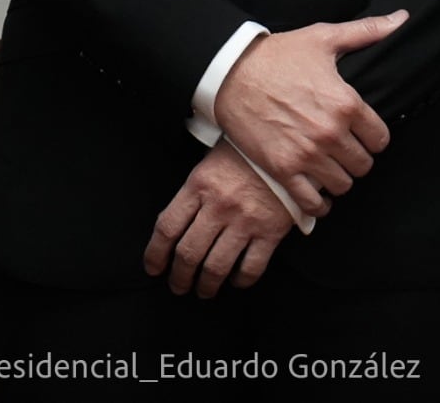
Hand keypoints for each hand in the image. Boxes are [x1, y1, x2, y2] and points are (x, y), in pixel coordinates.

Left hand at [142, 142, 293, 297]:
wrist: (286, 148)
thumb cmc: (243, 155)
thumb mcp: (209, 164)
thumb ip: (191, 194)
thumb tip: (172, 227)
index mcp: (199, 185)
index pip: (167, 227)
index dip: (155, 254)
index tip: (153, 268)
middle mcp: (219, 206)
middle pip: (188, 253)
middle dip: (179, 277)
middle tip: (177, 286)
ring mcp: (245, 221)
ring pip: (216, 266)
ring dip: (206, 285)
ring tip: (203, 290)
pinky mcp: (270, 232)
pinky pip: (251, 268)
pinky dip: (240, 281)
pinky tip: (235, 281)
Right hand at [211, 12, 404, 216]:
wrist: (230, 72)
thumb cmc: (278, 54)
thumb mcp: (323, 37)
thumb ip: (367, 31)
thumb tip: (401, 20)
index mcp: (346, 103)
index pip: (381, 139)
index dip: (374, 138)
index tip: (363, 136)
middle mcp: (330, 132)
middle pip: (363, 165)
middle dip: (356, 158)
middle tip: (344, 151)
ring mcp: (306, 154)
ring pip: (342, 185)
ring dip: (338, 178)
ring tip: (329, 168)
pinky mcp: (283, 169)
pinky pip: (312, 202)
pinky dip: (318, 204)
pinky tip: (316, 194)